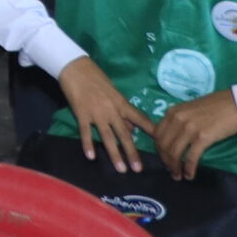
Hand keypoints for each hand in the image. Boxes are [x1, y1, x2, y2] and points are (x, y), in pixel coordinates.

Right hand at [58, 56, 155, 173]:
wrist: (75, 66)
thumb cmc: (95, 77)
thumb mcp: (113, 91)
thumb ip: (122, 110)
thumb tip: (132, 128)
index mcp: (121, 102)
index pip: (139, 119)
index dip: (150, 132)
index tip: (161, 143)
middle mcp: (111, 110)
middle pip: (124, 134)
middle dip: (132, 152)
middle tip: (138, 169)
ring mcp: (96, 112)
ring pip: (107, 136)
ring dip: (115, 154)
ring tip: (121, 169)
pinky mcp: (81, 113)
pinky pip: (86, 132)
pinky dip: (88, 144)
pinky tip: (91, 156)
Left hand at [153, 88, 236, 181]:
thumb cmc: (216, 106)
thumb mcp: (190, 109)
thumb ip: (178, 120)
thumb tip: (171, 136)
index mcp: (173, 112)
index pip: (157, 134)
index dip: (158, 150)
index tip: (164, 159)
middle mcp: (178, 118)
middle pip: (163, 145)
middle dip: (165, 161)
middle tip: (171, 171)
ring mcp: (190, 127)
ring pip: (174, 152)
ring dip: (175, 167)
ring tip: (178, 176)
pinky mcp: (203, 137)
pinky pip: (191, 157)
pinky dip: (189, 168)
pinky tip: (190, 175)